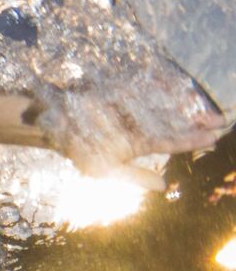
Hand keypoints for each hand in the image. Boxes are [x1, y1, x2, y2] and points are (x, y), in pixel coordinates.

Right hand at [32, 71, 228, 188]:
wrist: (52, 123)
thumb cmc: (77, 149)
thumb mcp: (104, 170)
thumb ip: (134, 176)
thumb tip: (164, 187)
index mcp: (139, 143)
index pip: (173, 141)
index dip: (194, 139)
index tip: (215, 136)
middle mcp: (142, 123)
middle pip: (177, 120)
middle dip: (199, 120)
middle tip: (223, 120)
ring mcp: (136, 104)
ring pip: (169, 102)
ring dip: (190, 103)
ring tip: (210, 107)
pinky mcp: (128, 87)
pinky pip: (151, 83)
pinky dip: (169, 83)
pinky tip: (185, 87)